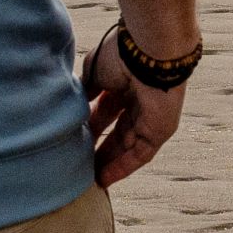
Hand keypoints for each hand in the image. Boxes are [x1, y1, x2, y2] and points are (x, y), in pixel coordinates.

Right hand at [81, 29, 188, 186]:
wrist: (148, 52)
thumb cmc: (120, 55)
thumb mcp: (94, 71)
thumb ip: (86, 90)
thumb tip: (74, 106)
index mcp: (123, 83)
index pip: (105, 110)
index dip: (90, 126)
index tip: (73, 142)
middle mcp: (138, 101)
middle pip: (116, 132)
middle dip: (98, 149)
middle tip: (78, 166)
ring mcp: (150, 117)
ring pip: (127, 146)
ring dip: (107, 163)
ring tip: (86, 180)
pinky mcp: (159, 131)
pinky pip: (139, 155)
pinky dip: (122, 168)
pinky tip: (103, 180)